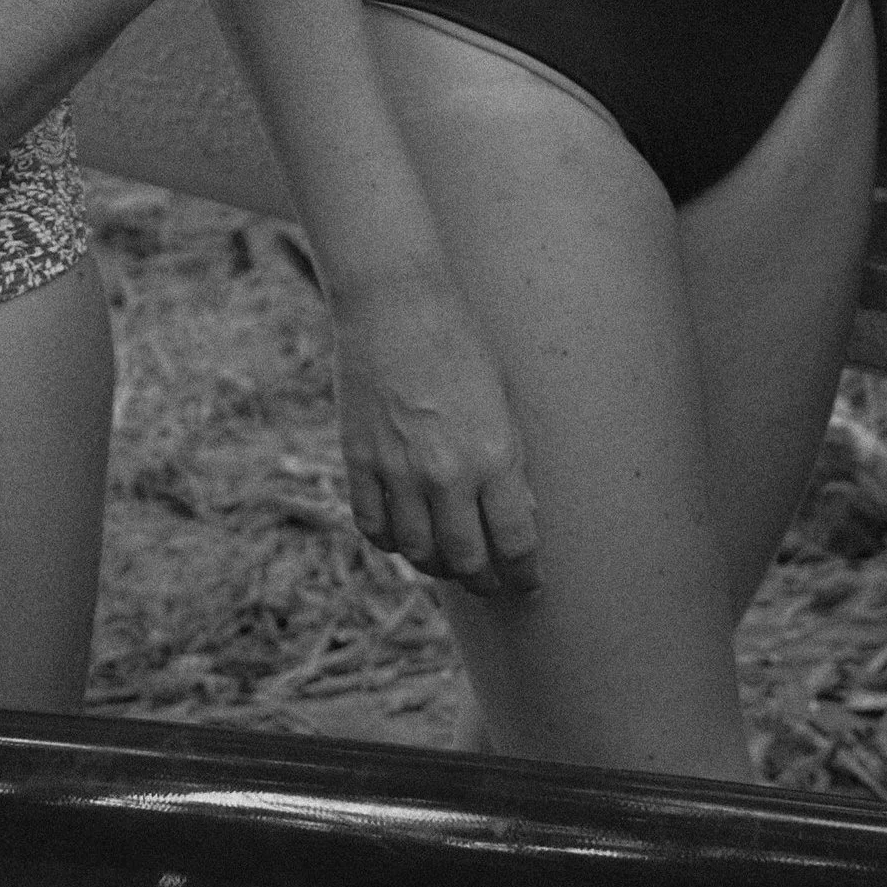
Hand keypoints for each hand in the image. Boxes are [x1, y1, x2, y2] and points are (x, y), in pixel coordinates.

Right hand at [331, 267, 541, 597]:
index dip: (523, 574)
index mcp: (494, 456)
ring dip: (436, 566)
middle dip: (483, 580)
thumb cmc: (460, 342)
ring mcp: (398, 470)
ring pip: (417, 552)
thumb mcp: (503, 402)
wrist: (396, 303)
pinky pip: (373, 527)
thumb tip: (517, 516)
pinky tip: (403, 535)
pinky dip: (390, 540)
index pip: (515, 543)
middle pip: (466, 559)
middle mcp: (447, 473)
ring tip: (447, 562)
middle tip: (489, 583)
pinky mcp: (359, 461)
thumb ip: (509, 463)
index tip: (528, 583)